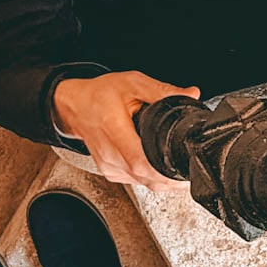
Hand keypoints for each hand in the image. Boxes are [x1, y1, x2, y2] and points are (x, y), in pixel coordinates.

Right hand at [52, 71, 199, 190]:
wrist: (76, 105)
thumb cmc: (99, 94)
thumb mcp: (133, 83)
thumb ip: (162, 91)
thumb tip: (191, 95)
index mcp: (113, 129)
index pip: (140, 161)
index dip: (164, 170)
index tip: (182, 168)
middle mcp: (109, 154)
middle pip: (145, 177)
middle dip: (170, 176)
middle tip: (186, 167)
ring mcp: (108, 166)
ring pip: (142, 183)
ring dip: (161, 178)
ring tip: (174, 165)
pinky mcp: (110, 172)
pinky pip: (135, 181)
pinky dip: (149, 177)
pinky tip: (155, 165)